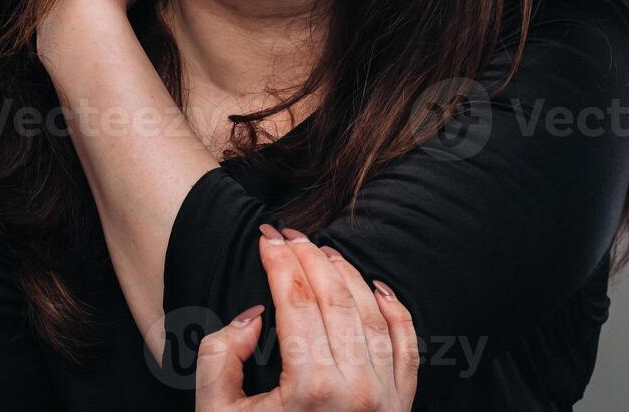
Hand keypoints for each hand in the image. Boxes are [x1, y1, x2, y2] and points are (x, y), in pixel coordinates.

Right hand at [195, 228, 418, 410]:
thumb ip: (220, 358)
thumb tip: (253, 315)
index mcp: (311, 389)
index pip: (297, 301)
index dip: (280, 262)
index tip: (266, 236)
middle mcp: (356, 390)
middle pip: (336, 299)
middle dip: (311, 259)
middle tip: (291, 234)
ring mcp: (386, 400)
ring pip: (373, 314)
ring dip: (349, 276)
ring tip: (325, 253)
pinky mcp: (402, 408)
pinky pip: (408, 346)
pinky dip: (396, 311)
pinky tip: (377, 286)